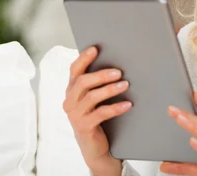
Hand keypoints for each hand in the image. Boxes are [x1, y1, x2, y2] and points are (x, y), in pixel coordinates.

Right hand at [63, 46, 131, 175]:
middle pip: (83, 82)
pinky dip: (115, 108)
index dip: (83, 58)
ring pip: (92, 97)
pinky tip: (127, 104)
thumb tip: (114, 64)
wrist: (94, 147)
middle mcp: (70, 101)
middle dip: (101, 75)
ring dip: (110, 89)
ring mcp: (75, 115)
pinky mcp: (84, 127)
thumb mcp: (93, 99)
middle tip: (119, 72)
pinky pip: (101, 114)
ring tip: (125, 85)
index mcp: (71, 90)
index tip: (95, 49)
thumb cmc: (95, 117)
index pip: (74, 70)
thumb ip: (96, 84)